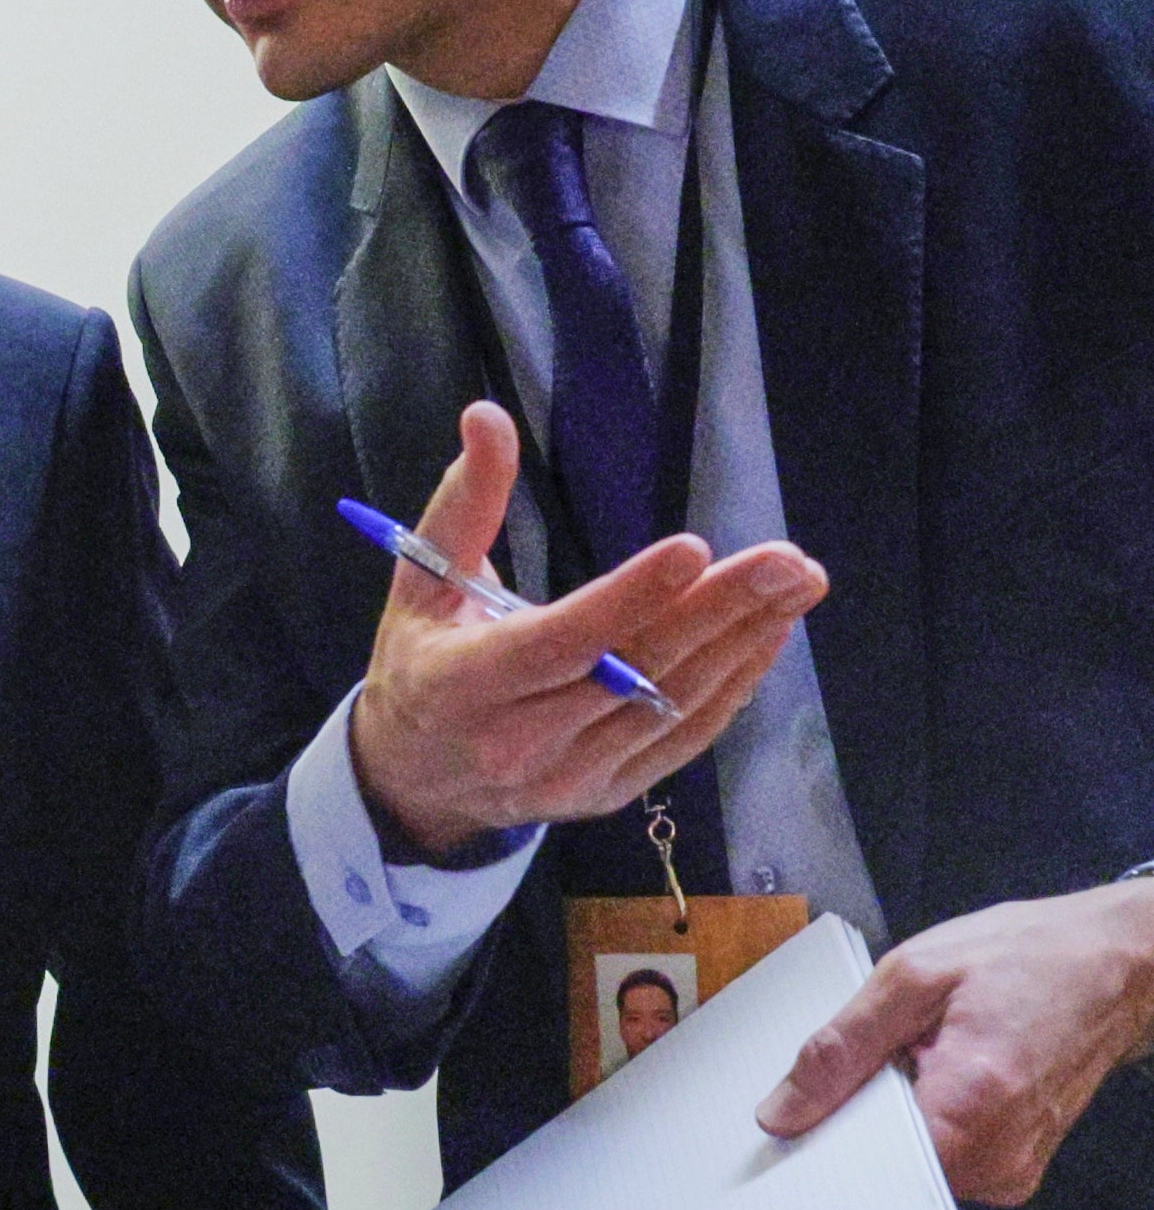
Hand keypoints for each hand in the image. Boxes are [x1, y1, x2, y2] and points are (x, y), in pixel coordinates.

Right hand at [349, 403, 825, 860]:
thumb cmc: (419, 663)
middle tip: (785, 560)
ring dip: (740, 642)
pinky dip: (732, 686)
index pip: (556, 642)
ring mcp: (567, 775)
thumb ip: (465, 501)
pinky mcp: (606, 794)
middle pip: (632, 673)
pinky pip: (681, 739)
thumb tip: (486, 415)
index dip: (626, 600)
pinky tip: (767, 635)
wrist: (412, 780)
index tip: (691, 551)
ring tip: (796, 584)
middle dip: (715, 611)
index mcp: (460, 682)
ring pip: (669, 705)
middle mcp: (516, 740)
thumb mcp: (422, 583)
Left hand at [757, 879, 1153, 1203]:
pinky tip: (937, 1078)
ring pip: (909, 1167)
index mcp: (970, 1106)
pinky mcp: (1014, 1169)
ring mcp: (1011, 1171)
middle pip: (882, 1172)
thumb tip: (781, 1112)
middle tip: (873, 1062)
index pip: (860, 1168)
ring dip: (891, 1119)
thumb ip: (839, 1049)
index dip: (818, 1140)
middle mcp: (998, 1157)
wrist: (1115, 962)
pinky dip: (922, 1124)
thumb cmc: (1028, 957)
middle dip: (854, 1122)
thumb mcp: (912, 977)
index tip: (795, 1116)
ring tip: (918, 1060)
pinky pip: (941, 1162)